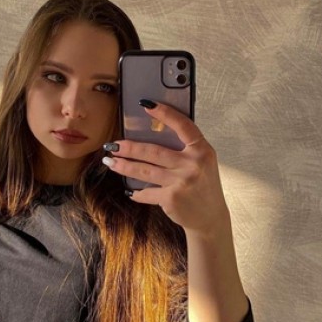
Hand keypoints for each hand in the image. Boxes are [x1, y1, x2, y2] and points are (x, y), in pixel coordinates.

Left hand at [103, 101, 229, 232]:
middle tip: (113, 145)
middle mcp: (192, 164)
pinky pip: (146, 192)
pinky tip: (128, 189)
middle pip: (154, 151)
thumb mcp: (203, 162)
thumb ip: (186, 149)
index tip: (146, 105)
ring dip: (124, 166)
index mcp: (202, 150)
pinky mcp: (171, 198)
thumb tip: (154, 133)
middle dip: (129, 148)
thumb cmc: (204, 185)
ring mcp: (181, 182)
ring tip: (110, 162)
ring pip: (145, 170)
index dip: (165, 114)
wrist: (211, 216)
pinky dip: (136, 192)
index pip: (183, 126)